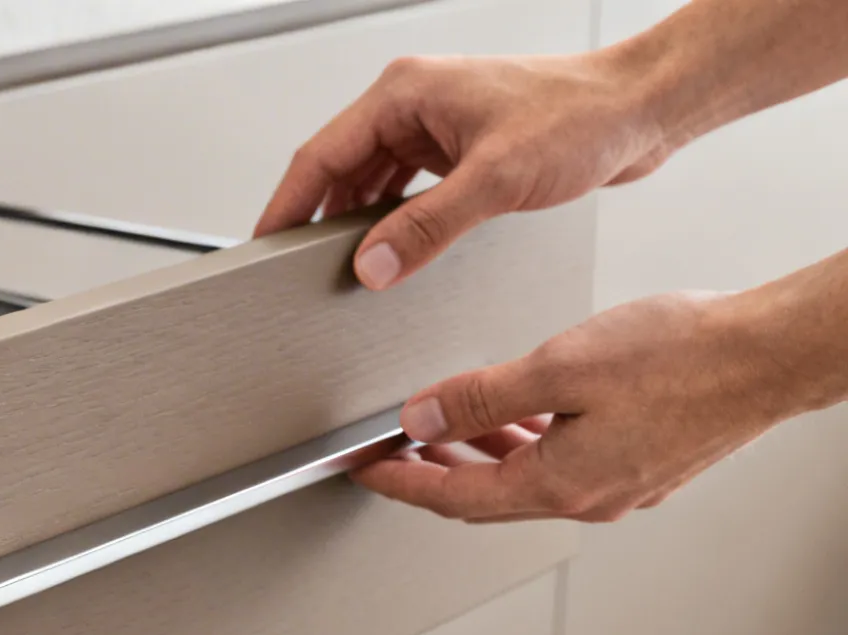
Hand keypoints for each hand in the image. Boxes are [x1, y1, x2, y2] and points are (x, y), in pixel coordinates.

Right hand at [254, 52, 673, 288]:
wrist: (643, 107)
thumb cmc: (582, 117)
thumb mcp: (495, 180)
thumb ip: (426, 226)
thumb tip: (372, 264)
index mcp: (404, 92)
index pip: (320, 155)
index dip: (285, 205)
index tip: (262, 246)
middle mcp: (413, 103)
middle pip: (339, 169)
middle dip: (318, 219)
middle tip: (297, 268)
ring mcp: (436, 125)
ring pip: (371, 180)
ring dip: (358, 222)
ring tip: (342, 266)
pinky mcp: (460, 147)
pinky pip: (405, 187)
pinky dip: (393, 219)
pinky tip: (395, 249)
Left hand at [350, 291, 803, 521]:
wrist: (771, 354)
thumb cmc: (684, 357)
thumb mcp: (559, 368)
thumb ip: (482, 398)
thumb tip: (421, 418)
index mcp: (560, 485)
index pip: (452, 498)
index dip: (398, 482)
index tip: (360, 468)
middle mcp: (589, 498)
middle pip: (484, 498)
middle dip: (430, 474)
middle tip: (389, 452)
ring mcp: (619, 487)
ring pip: (524, 482)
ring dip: (478, 459)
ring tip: (439, 431)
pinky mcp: (642, 466)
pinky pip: (562, 465)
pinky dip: (525, 446)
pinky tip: (519, 416)